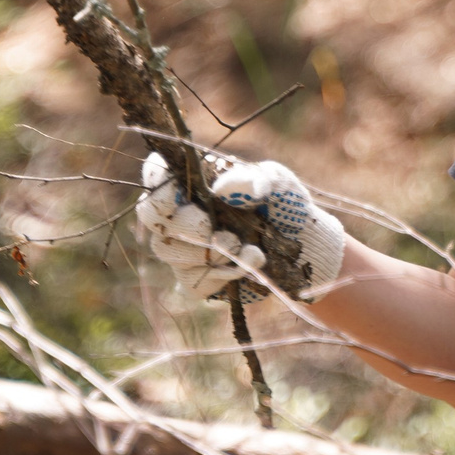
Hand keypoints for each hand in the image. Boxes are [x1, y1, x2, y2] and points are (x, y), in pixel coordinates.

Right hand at [136, 152, 346, 300]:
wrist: (303, 246)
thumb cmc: (283, 204)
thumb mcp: (277, 184)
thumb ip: (253, 179)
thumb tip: (223, 188)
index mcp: (195, 180)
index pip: (156, 173)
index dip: (158, 180)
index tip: (178, 191)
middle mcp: (181, 212)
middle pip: (152, 215)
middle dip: (184, 223)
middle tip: (213, 229)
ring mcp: (185, 248)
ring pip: (170, 250)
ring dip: (211, 250)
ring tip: (249, 247)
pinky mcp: (197, 278)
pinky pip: (194, 281)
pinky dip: (224, 274)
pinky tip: (249, 264)